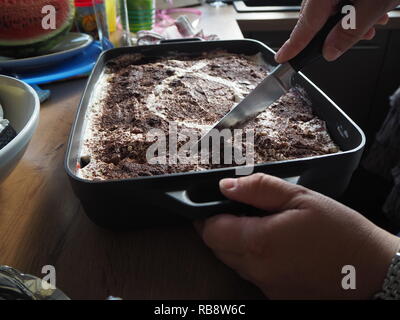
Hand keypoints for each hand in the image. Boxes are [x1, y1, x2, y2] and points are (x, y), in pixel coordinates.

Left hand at [195, 173, 399, 298]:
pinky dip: (253, 260)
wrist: (374, 272)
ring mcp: (267, 288)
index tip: (211, 204)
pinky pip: (252, 276)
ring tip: (259, 226)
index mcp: (259, 243)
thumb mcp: (301, 198)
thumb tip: (225, 185)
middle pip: (218, 249)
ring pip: (234, 263)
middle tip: (237, 211)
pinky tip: (274, 247)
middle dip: (219, 229)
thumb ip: (259, 189)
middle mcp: (257, 271)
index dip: (206, 216)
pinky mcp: (277, 297)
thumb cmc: (342, 233)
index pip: (211, 232)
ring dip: (235, 244)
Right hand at [275, 0, 399, 61]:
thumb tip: (330, 51)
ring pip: (329, 6)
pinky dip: (352, 6)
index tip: (283, 58)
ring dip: (348, 20)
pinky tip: (373, 8)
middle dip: (332, 33)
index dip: (293, 45)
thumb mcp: (374, 5)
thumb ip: (349, 32)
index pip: (305, 25)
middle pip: (316, 16)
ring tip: (373, 22)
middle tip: (353, 40)